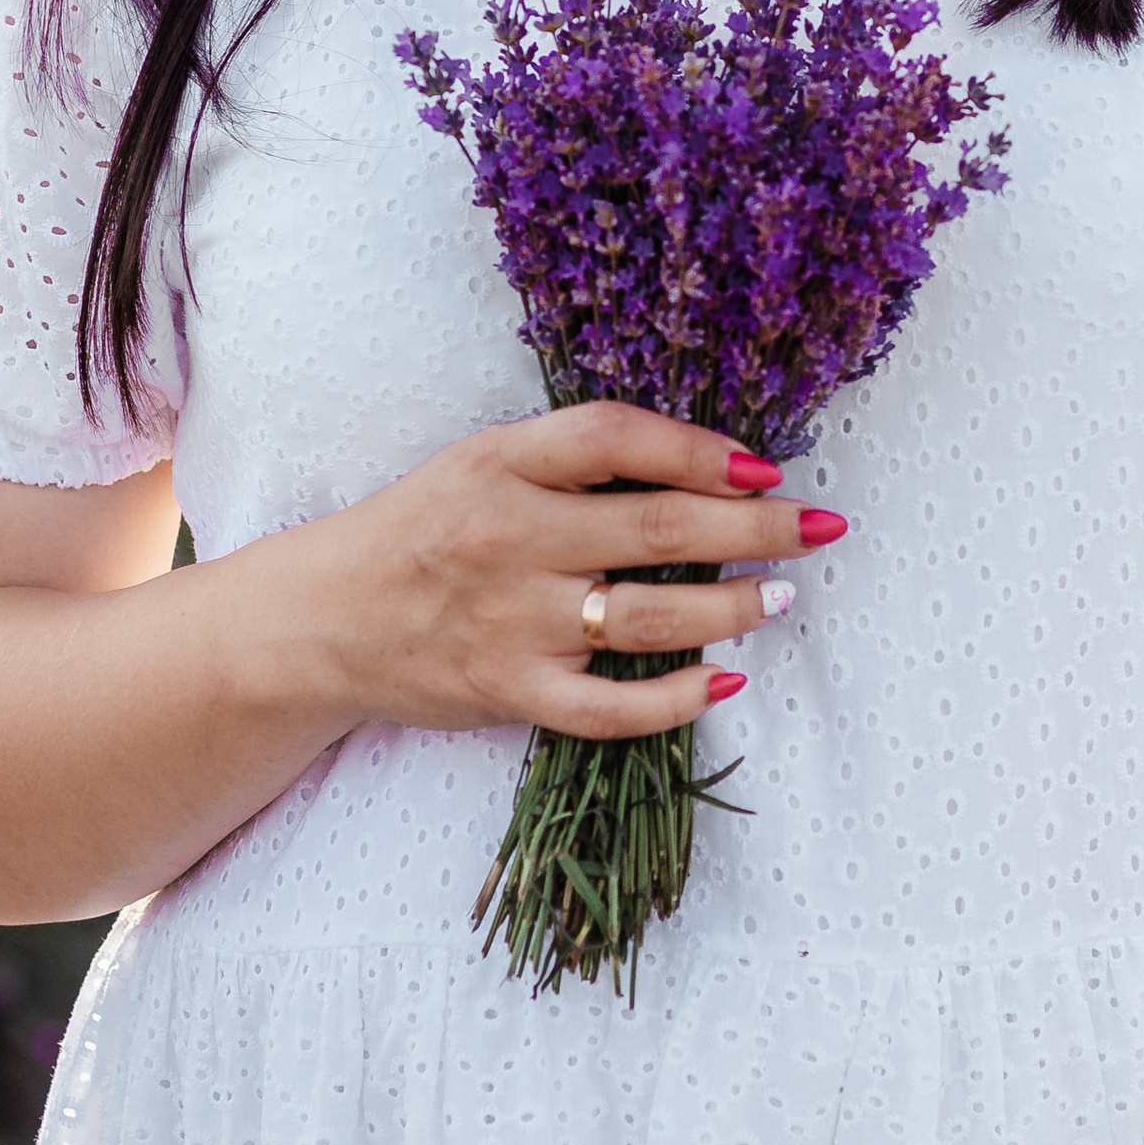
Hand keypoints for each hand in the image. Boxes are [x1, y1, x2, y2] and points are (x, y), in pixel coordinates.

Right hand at [299, 400, 841, 744]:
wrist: (325, 620)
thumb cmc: (425, 529)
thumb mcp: (484, 461)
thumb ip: (577, 458)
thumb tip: (706, 464)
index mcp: (503, 462)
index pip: (618, 437)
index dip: (701, 448)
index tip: (765, 464)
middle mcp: (510, 537)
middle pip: (658, 529)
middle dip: (756, 529)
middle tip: (819, 529)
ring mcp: (511, 621)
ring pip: (649, 618)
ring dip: (733, 608)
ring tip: (782, 600)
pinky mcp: (508, 691)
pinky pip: (611, 707)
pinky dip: (678, 699)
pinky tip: (725, 680)